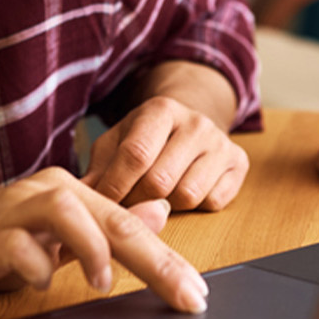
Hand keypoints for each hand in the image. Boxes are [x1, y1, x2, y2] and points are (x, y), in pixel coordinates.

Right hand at [0, 167, 208, 318]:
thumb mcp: (53, 243)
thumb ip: (103, 228)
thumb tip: (161, 211)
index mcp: (68, 192)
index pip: (131, 225)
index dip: (169, 260)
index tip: (198, 295)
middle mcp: (46, 192)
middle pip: (115, 220)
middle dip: (157, 262)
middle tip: (187, 297)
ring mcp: (13, 210)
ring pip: (71, 214)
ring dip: (94, 250)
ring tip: (103, 285)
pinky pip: (18, 244)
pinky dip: (35, 263)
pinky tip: (40, 282)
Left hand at [83, 95, 249, 212]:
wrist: (190, 126)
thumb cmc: (146, 140)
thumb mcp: (117, 144)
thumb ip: (98, 170)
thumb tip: (79, 198)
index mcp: (161, 110)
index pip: (136, 155)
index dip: (115, 187)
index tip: (101, 206)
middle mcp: (196, 122)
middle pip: (160, 181)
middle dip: (137, 202)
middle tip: (127, 207)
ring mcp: (221, 142)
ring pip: (187, 195)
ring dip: (167, 207)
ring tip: (156, 199)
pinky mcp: (239, 164)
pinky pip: (214, 202)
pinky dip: (196, 208)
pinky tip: (185, 196)